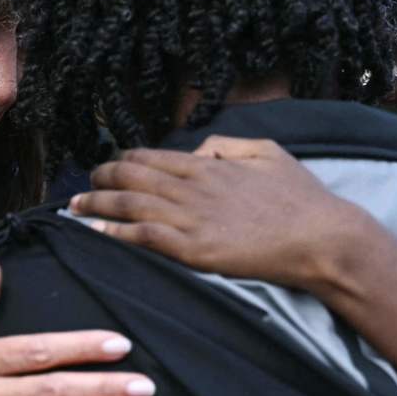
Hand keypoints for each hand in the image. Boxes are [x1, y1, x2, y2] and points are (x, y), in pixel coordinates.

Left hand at [68, 136, 382, 293]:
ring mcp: (191, 218)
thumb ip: (228, 145)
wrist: (321, 237)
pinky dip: (114, 233)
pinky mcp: (193, 250)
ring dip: (96, 206)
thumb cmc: (301, 197)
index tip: (109, 167)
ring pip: (128, 206)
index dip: (122, 161)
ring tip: (75, 208)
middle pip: (130, 178)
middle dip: (100, 180)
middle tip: (83, 187)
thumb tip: (199, 148)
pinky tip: (95, 233)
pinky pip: (142, 237)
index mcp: (210, 163)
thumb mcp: (268, 151)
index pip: (151, 157)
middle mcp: (193, 187)